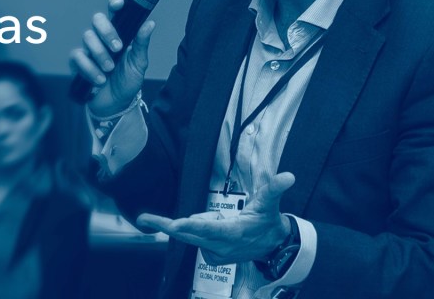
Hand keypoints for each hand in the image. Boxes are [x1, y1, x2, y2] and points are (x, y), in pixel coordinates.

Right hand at [69, 0, 154, 115]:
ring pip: (87, 38)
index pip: (114, 13)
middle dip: (107, 32)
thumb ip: (141, 43)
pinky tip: (100, 79)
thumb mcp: (139, 63)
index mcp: (118, 34)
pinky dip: (90, 69)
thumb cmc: (128, 81)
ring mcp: (89, 50)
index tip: (118, 5)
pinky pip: (78, 57)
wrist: (116, 104)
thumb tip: (149, 23)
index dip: (114, 5)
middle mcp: (102, 39)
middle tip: (117, 48)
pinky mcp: (79, 63)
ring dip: (100, 54)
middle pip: (97, 19)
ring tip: (109, 69)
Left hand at [136, 172, 295, 264]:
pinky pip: (195, 239)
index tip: (175, 222)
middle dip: (167, 226)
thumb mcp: (270, 204)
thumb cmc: (268, 223)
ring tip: (204, 218)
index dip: (192, 226)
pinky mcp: (211, 256)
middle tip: (146, 218)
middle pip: (189, 235)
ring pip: (191, 235)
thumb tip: (288, 176)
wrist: (272, 247)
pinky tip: (210, 225)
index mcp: (233, 233)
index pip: (209, 229)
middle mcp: (221, 247)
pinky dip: (196, 230)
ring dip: (191, 224)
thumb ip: (275, 189)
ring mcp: (214, 253)